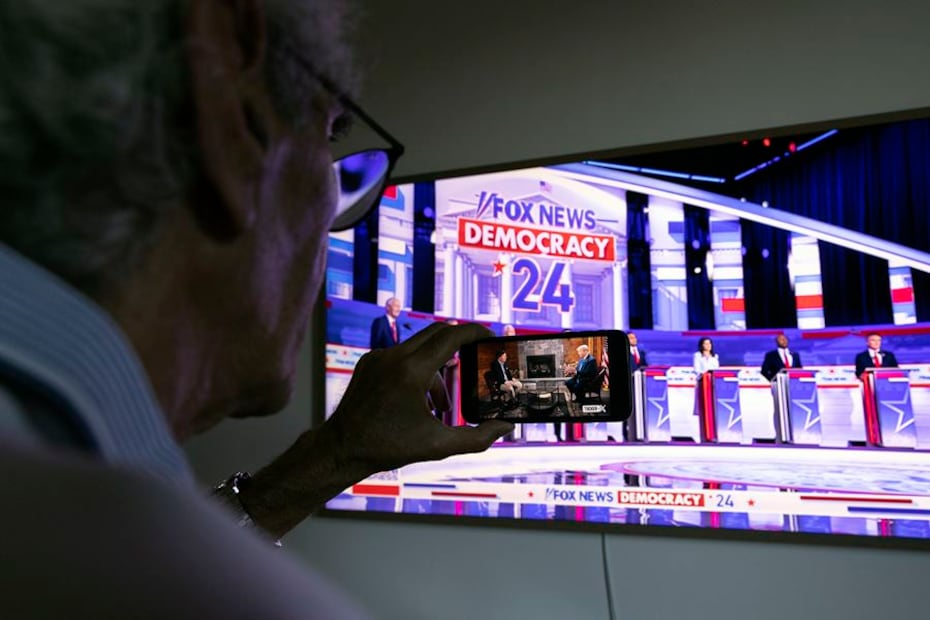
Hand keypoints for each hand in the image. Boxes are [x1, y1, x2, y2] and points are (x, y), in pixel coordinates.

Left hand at [241, 322, 512, 537]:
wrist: (342, 448)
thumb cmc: (389, 447)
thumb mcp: (438, 445)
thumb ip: (476, 438)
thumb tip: (507, 429)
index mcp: (412, 371)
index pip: (451, 337)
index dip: (474, 332)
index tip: (490, 335)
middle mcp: (394, 356)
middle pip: (437, 333)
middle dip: (459, 341)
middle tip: (477, 352)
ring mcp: (379, 357)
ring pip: (419, 347)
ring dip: (437, 366)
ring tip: (442, 402)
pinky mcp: (368, 362)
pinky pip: (401, 356)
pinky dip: (417, 370)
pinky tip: (419, 400)